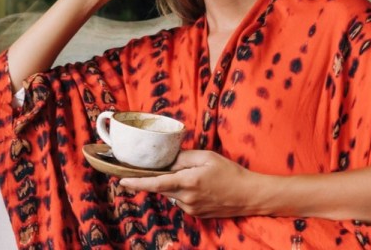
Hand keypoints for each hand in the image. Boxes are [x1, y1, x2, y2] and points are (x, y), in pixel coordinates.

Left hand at [119, 150, 268, 217]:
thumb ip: (184, 157)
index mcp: (187, 181)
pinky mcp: (195, 214)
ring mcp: (190, 208)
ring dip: (175, 185)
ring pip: (172, 194)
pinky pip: (181, 201)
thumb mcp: (207, 157)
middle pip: (162, 188)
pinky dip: (184, 192)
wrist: (248, 195)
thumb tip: (168, 161)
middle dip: (158, 179)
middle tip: (165, 168)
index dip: (137, 182)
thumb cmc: (230, 172)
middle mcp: (186, 198)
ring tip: (197, 177)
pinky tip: (201, 187)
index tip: (122, 181)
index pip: (156, 183)